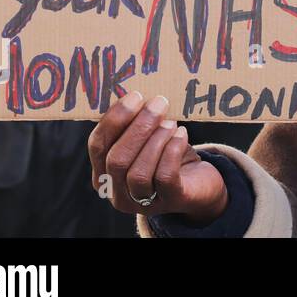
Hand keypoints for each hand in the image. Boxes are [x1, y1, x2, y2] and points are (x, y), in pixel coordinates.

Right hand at [87, 91, 227, 224]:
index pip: (97, 145)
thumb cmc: (167, 156)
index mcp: (103, 173)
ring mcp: (141, 203)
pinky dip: (172, 151)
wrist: (199, 185)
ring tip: (171, 122)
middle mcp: (116, 193)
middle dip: (138, 127)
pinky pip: (165, 177)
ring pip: (138, 172)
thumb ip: (136, 125)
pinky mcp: (170, 201)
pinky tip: (181, 134)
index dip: (114, 119)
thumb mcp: (147, 141)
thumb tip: (137, 94)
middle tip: (158, 103)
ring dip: (156, 140)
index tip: (135, 96)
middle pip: (116, 159)